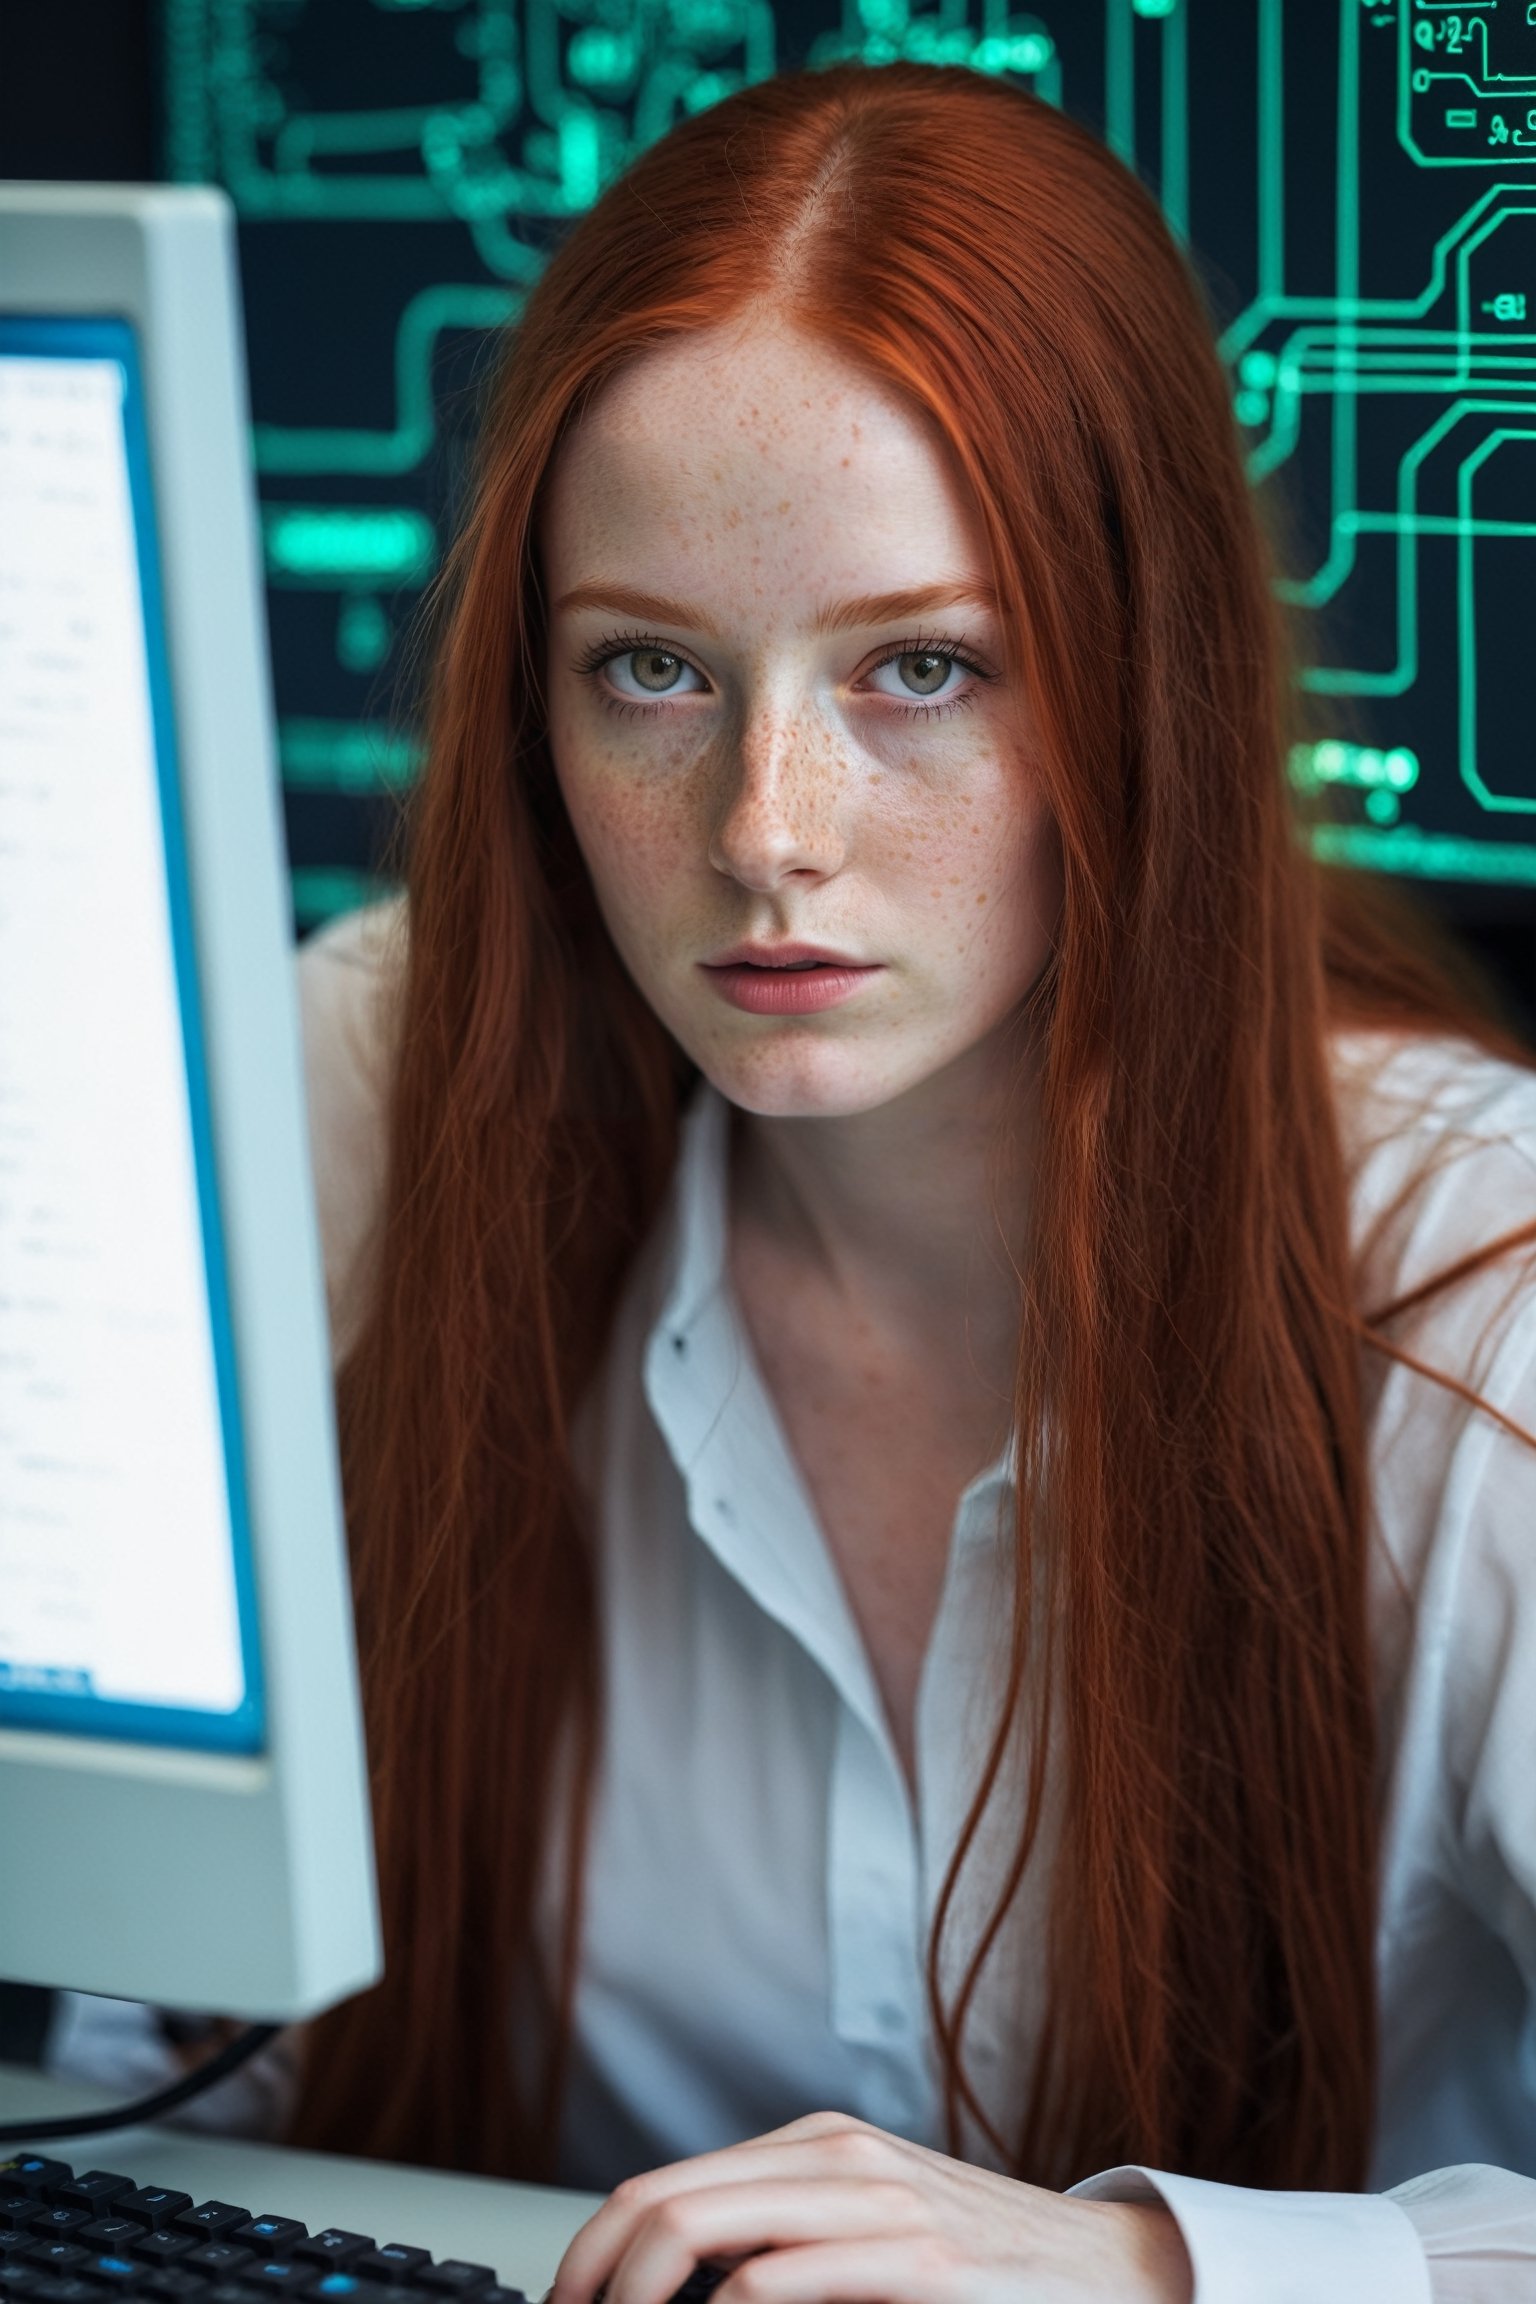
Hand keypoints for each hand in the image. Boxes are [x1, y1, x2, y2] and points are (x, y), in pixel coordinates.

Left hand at [550, 2110, 1192, 2303]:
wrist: (1105, 2274)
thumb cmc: (982, 2264)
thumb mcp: (868, 2227)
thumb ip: (782, 2239)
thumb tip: (674, 2292)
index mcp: (814, 2146)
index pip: (659, 2187)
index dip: (592, 2257)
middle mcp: (836, 2157)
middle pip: (663, 2205)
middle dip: (598, 2284)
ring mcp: (877, 2203)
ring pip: (705, 2235)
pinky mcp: (917, 2264)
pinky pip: (778, 2285)